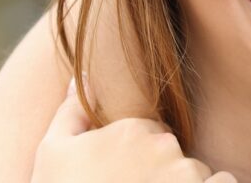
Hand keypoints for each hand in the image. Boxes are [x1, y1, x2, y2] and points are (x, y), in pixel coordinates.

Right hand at [31, 78, 234, 182]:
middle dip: (162, 173)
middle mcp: (164, 146)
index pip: (149, 133)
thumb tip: (81, 77)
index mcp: (131, 130)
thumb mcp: (52, 155)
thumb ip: (72, 113)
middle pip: (174, 153)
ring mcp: (187, 175)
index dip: (135, 159)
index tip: (120, 178)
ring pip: (197, 173)